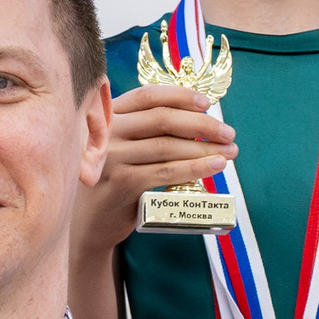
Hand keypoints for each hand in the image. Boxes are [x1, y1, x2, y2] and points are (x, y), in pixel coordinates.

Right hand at [71, 92, 235, 260]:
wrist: (89, 222)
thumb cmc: (114, 181)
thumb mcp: (122, 148)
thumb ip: (146, 130)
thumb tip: (199, 121)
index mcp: (109, 117)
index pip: (148, 96)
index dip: (180, 96)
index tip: (208, 103)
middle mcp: (107, 133)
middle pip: (162, 119)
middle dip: (202, 124)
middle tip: (229, 133)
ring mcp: (112, 158)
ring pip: (168, 146)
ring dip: (205, 148)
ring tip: (229, 153)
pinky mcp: (121, 184)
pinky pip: (165, 172)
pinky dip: (194, 168)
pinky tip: (214, 167)